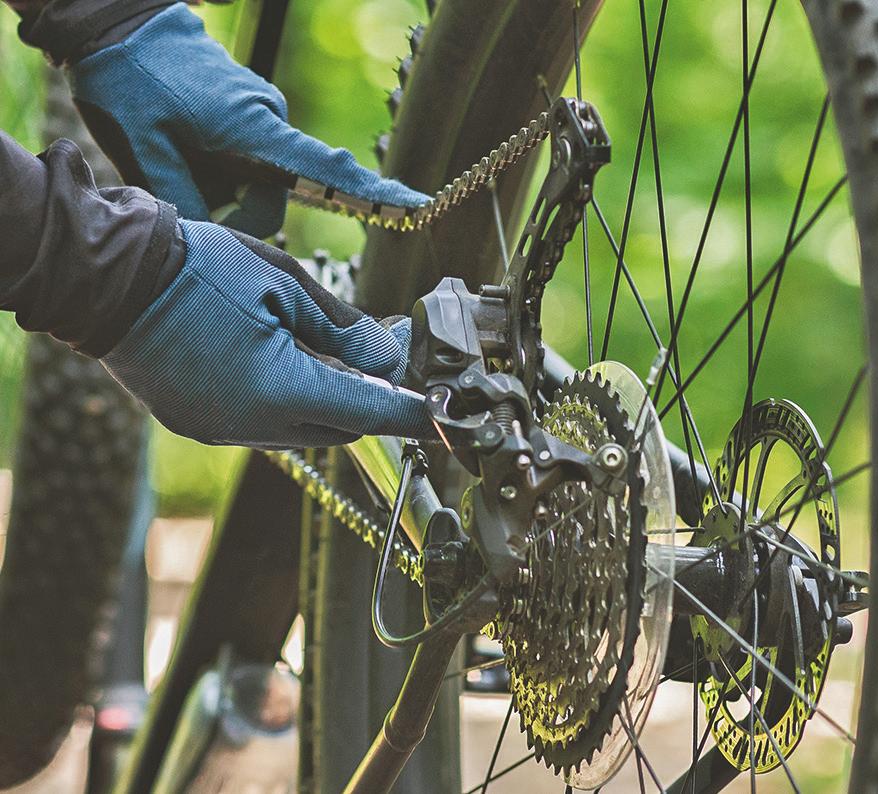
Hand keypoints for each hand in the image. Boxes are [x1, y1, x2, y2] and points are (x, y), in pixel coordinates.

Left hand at [67, 4, 427, 237]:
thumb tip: (214, 240)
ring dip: (219, 188)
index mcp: (253, 127)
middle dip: (231, 211)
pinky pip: (247, 162)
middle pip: (271, 199)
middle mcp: (268, 122)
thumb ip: (182, 196)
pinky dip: (219, 169)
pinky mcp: (249, 115)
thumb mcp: (143, 145)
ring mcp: (260, 118)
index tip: (417, 205)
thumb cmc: (131, 79)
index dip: (372, 192)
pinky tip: (185, 146)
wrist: (123, 26)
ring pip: (256, 183)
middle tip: (181, 192)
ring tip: (175, 157)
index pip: (325, 167)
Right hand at [102, 220, 432, 447]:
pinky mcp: (198, 425)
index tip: (447, 419)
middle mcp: (252, 426)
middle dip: (372, 400)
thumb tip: (391, 357)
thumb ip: (345, 329)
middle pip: (341, 428)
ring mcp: (221, 431)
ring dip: (328, 401)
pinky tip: (285, 361)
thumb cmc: (197, 269)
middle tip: (388, 358)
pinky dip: (287, 403)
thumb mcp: (286, 285)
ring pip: (302, 430)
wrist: (104, 277)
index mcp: (280, 391)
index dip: (415, 416)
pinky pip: (262, 426)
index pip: (372, 413)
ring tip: (334, 352)